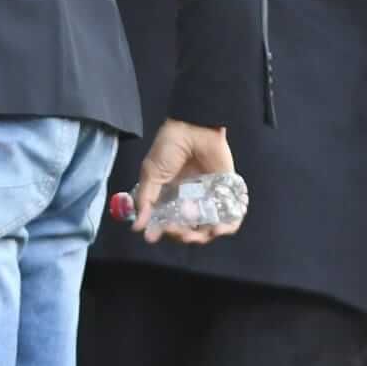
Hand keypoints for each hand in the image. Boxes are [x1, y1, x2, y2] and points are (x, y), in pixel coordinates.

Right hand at [134, 119, 239, 244]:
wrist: (195, 128)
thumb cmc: (169, 147)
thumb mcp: (151, 172)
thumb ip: (145, 200)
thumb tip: (137, 227)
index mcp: (168, 196)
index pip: (165, 222)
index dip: (161, 231)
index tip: (155, 236)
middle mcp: (187, 201)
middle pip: (187, 229)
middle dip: (183, 236)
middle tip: (182, 234)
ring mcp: (207, 199)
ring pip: (208, 228)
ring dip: (204, 236)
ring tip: (202, 234)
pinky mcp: (225, 194)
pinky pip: (229, 218)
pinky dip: (227, 227)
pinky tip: (219, 228)